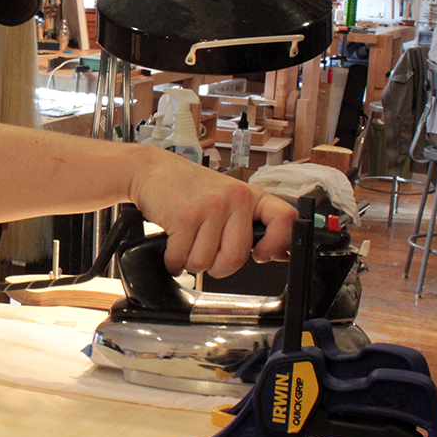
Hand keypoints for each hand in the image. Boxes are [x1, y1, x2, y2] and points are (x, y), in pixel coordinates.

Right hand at [128, 148, 296, 277]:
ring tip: (186, 243)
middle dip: (217, 267)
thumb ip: (249, 224)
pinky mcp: (184, 217)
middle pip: (236, 258)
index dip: (278, 245)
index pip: (285, 220)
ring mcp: (210, 207)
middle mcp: (234, 199)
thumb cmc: (188, 188)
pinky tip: (172, 246)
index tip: (261, 255)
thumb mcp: (226, 198)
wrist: (151, 170)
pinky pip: (181, 258)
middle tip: (207, 254)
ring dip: (190, 262)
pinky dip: (172, 261)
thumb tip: (279, 254)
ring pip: (205, 263)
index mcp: (250, 196)